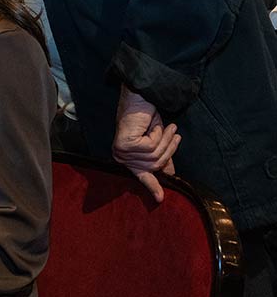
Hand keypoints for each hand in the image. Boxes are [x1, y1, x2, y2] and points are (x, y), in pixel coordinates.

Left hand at [113, 86, 180, 202]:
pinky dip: (157, 135)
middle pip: (155, 165)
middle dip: (168, 149)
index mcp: (128, 158)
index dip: (152, 186)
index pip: (142, 175)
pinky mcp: (125, 145)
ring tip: (168, 127)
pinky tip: (153, 125)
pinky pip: (150, 147)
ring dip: (164, 140)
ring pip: (154, 156)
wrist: (139, 97)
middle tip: (175, 132)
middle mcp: (122, 157)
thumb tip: (170, 174)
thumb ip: (162, 157)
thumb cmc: (147, 118)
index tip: (161, 199)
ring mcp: (122, 152)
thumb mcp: (158, 140)